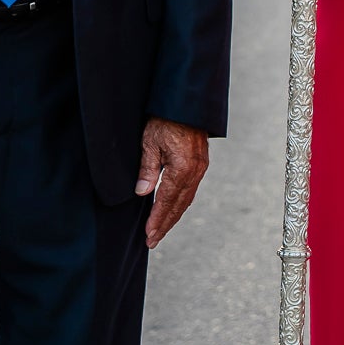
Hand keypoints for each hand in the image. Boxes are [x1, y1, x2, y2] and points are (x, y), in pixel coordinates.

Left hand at [136, 117, 209, 247]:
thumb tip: (141, 193)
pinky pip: (191, 190)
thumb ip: (147, 169)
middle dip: (165, 224)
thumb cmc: (165, 119)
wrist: (186, 103)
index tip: (148, 235)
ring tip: (161, 230)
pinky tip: (174, 209)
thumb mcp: (150, 142)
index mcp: (182, 168)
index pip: (166, 201)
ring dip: (174, 216)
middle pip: (179, 205)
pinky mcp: (201, 163)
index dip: (157, 220)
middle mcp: (195, 171)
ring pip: (187, 199)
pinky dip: (181, 203)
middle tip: (152, 241)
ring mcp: (201, 168)